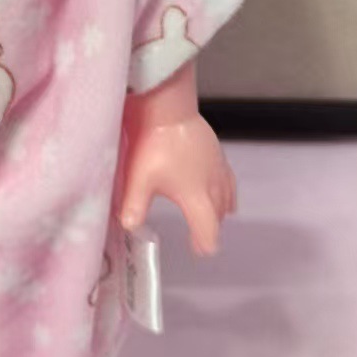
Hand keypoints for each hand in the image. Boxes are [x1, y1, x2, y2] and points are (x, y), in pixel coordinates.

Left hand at [118, 112, 236, 254]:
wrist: (170, 107)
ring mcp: (218, 167)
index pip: (208, 229)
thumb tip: (129, 227)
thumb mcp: (139, 178)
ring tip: (210, 215)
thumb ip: (134, 206)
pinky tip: (218, 186)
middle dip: (210, 227)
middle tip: (198, 237)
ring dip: (219, 210)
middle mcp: (213, 184)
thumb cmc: (155, 143)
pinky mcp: (217, 151)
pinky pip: (228, 178)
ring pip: (226, 197)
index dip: (205, 243)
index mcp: (196, 196)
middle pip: (218, 215)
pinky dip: (226, 190)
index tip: (199, 249)